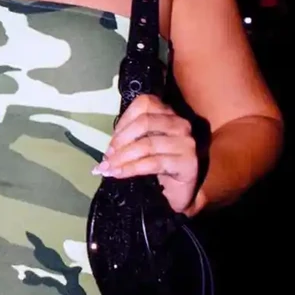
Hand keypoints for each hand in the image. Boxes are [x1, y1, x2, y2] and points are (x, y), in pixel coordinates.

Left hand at [95, 94, 199, 214]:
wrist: (179, 191)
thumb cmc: (159, 165)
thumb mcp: (143, 145)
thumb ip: (130, 138)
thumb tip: (108, 148)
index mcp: (168, 113)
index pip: (144, 104)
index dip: (124, 121)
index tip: (111, 141)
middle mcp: (180, 124)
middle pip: (145, 122)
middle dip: (121, 140)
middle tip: (107, 156)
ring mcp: (186, 143)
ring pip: (148, 144)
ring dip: (122, 157)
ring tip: (108, 168)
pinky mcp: (188, 163)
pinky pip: (154, 163)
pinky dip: (132, 168)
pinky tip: (119, 174)